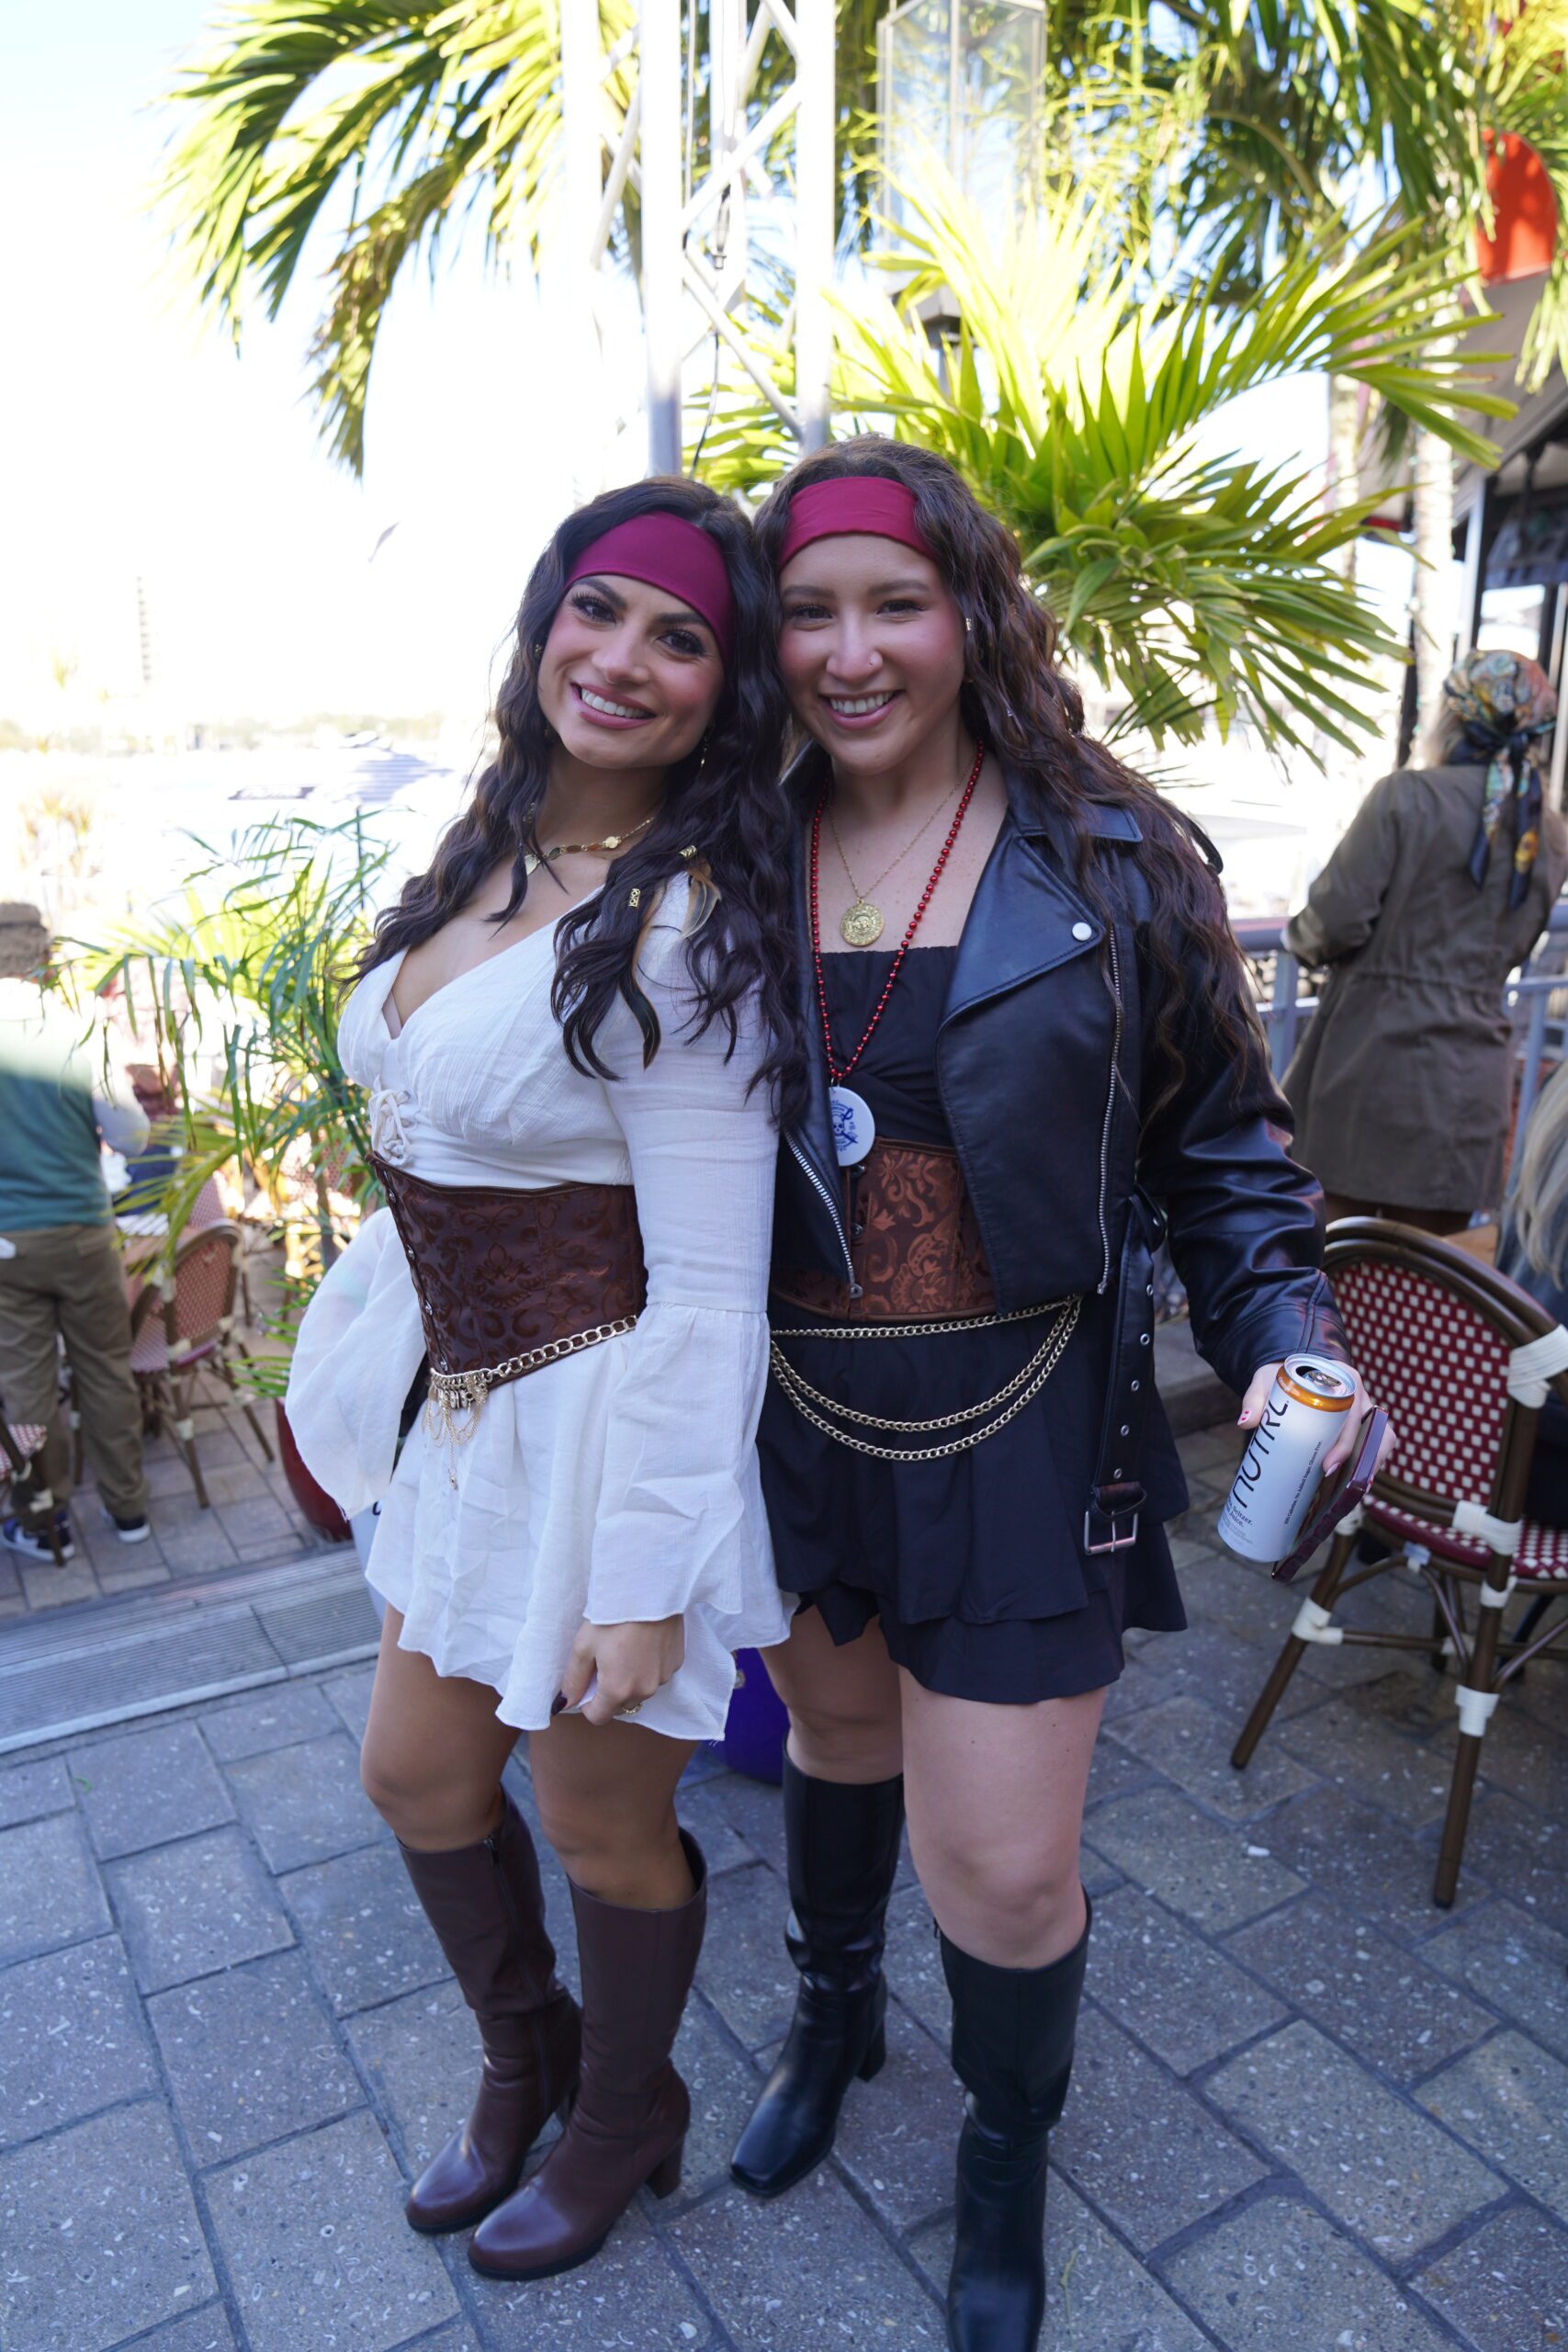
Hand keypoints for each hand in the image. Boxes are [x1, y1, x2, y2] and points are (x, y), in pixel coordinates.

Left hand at [558, 1616, 685, 1726]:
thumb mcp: (583, 1646)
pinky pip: (657, 1674)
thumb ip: (572, 1680)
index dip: (587, 1702)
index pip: (598, 1717)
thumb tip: (563, 1704)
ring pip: (640, 1690)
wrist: (649, 1590)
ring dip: (631, 1679)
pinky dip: (648, 1666)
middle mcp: (643, 1691)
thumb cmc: (612, 1616)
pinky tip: (643, 1643)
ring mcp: (663, 1677)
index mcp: (617, 1690)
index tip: (586, 1680)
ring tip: (625, 1648)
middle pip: (620, 1704)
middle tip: (604, 1660)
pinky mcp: (676, 1662)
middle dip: (610, 1690)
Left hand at [1239, 1362, 1394, 1476]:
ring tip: (1354, 1488)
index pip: (1351, 1414)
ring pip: (1382, 1438)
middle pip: (1373, 1430)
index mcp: (1343, 1379)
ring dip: (1372, 1463)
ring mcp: (1365, 1409)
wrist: (1291, 1373)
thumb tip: (1246, 1422)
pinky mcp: (1362, 1423)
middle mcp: (1360, 1394)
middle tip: (1337, 1481)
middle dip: (1361, 1459)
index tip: (1327, 1466)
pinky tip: (1357, 1482)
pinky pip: (1376, 1443)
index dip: (1344, 1443)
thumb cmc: (1282, 1376)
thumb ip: (1255, 1399)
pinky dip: (1371, 1461)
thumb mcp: (1266, 1382)